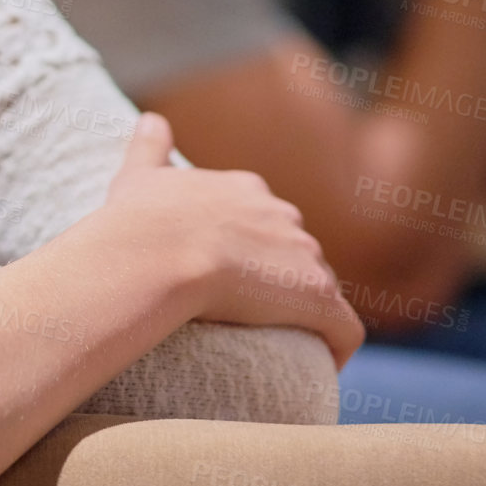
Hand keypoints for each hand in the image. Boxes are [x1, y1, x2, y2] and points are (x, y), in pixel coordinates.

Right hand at [104, 113, 364, 368]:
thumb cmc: (141, 222)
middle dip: (281, 278)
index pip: (266, 218)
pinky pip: (344, 327)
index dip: (254, 248)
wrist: (156, 253)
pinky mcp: (317, 296)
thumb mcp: (140, 176)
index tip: (233, 275)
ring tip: (280, 346)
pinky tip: (323, 365)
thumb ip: (149, 147)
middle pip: (296, 251)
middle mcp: (282, 215)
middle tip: (250, 314)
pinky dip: (338, 345)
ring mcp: (304, 254)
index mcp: (245, 190)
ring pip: (319, 285)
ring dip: (306, 312)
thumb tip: (151, 119)